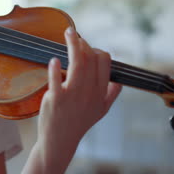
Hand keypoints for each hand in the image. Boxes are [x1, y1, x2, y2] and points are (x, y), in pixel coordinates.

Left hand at [35, 27, 121, 171]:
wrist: (60, 141)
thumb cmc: (80, 122)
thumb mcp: (101, 110)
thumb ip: (112, 94)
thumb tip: (119, 80)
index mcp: (101, 92)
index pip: (105, 62)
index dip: (97, 50)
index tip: (87, 48)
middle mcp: (89, 92)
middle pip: (91, 59)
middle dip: (83, 43)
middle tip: (74, 35)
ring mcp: (73, 96)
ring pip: (78, 63)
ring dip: (73, 44)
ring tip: (68, 33)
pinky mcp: (56, 99)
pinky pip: (56, 80)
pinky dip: (55, 68)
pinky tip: (54, 59)